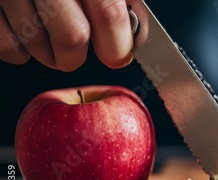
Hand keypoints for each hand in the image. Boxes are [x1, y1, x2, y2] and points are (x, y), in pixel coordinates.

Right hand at [0, 0, 132, 70]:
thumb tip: (133, 36)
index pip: (109, 13)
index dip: (117, 45)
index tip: (117, 57)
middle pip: (72, 36)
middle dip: (77, 57)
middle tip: (76, 54)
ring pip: (36, 43)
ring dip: (48, 53)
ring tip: (49, 38)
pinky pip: (5, 44)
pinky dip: (19, 49)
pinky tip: (25, 33)